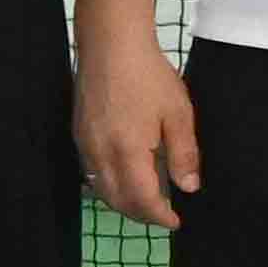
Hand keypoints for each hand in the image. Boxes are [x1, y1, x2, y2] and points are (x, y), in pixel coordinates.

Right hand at [75, 26, 196, 230]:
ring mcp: (85, 144)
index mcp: (127, 151)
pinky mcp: (79, 133)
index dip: (159, 216)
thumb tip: (189, 187)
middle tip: (163, 215)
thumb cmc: (149, 75)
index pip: (142, 199)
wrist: (110, 44)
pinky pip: (91, 172)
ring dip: (123, 202)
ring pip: (101, 189)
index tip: (176, 222)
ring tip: (146, 199)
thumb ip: (184, 154)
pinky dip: (109, 184)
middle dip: (141, 214)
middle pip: (117, 200)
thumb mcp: (178, 113)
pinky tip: (124, 175)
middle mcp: (100, 154)